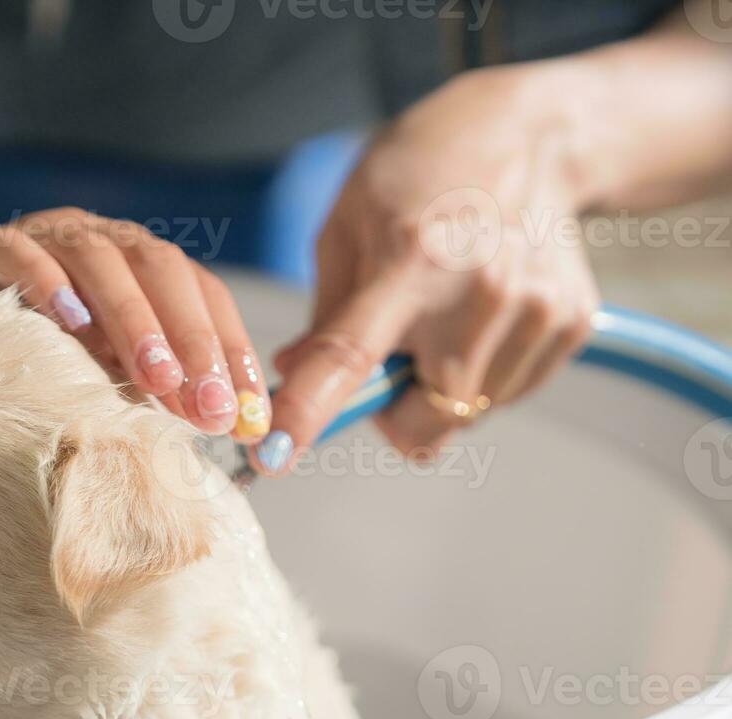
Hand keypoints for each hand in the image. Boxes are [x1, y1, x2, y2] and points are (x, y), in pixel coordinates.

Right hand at [0, 203, 271, 440]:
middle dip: (193, 341)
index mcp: (135, 262)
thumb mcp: (89, 365)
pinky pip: (18, 252)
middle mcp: (98, 239)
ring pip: (101, 261)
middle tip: (210, 406)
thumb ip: (140, 383)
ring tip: (157, 379)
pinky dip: (46, 281)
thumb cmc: (17, 337)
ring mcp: (43, 236)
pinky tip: (69, 320)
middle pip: (161, 272)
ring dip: (136, 320)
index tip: (248, 412)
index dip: (229, 348)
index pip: (200, 293)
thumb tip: (208, 431)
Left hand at [262, 66, 599, 472]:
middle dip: (390, 413)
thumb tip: (294, 377)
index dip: (309, 412)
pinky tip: (482, 314)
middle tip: (387, 360)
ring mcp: (534, 313)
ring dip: (438, 392)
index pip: (350, 357)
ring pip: (465, 415)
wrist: (537, 135)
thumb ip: (325, 311)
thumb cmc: (424, 172)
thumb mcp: (350, 221)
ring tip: (444, 315)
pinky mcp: (571, 326)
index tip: (276, 456)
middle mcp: (480, 295)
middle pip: (421, 420)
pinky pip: (508, 394)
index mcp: (410, 262)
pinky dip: (483, 375)